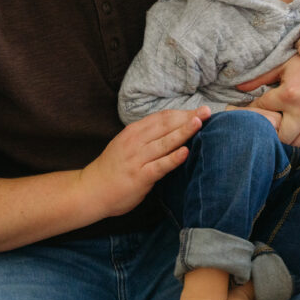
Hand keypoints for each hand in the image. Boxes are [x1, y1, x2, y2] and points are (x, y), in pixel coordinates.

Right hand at [81, 106, 209, 217]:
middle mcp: (136, 141)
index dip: (183, 112)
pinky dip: (173, 158)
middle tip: (208, 112)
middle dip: (188, 117)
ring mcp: (138, 158)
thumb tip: (174, 129)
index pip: (162, 117)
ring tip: (200, 123)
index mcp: (134, 131)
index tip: (200, 110)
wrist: (91, 190)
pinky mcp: (140, 176)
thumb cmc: (114, 167)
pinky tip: (185, 152)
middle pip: (166, 125)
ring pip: (165, 142)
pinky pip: (160, 165)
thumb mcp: (128, 144)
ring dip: (184, 132)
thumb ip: (147, 136)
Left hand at [237, 55, 299, 146]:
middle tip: (268, 125)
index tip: (252, 110)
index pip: (263, 110)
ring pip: (297, 144)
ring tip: (282, 131)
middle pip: (279, 136)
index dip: (254, 110)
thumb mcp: (285, 65)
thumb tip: (238, 88)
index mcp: (290, 94)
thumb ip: (261, 77)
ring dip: (288, 140)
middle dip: (271, 132)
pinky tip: (298, 133)